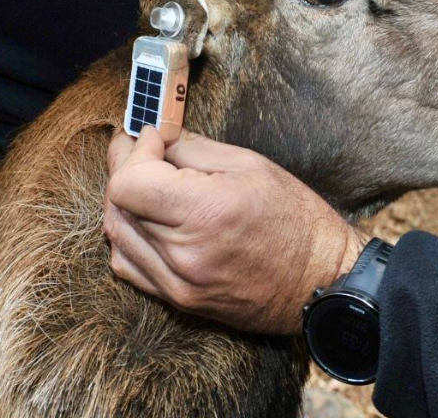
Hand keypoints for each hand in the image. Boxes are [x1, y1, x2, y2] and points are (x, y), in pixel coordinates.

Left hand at [104, 127, 365, 334]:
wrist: (320, 282)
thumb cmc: (295, 220)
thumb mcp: (250, 165)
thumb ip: (191, 148)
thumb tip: (156, 137)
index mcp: (206, 213)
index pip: (129, 183)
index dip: (133, 152)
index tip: (153, 137)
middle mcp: (184, 254)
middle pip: (117, 205)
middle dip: (124, 167)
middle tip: (143, 148)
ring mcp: (178, 283)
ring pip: (117, 234)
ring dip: (123, 201)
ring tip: (147, 180)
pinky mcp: (178, 300)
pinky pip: (127, 264)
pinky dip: (128, 235)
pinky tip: (150, 219)